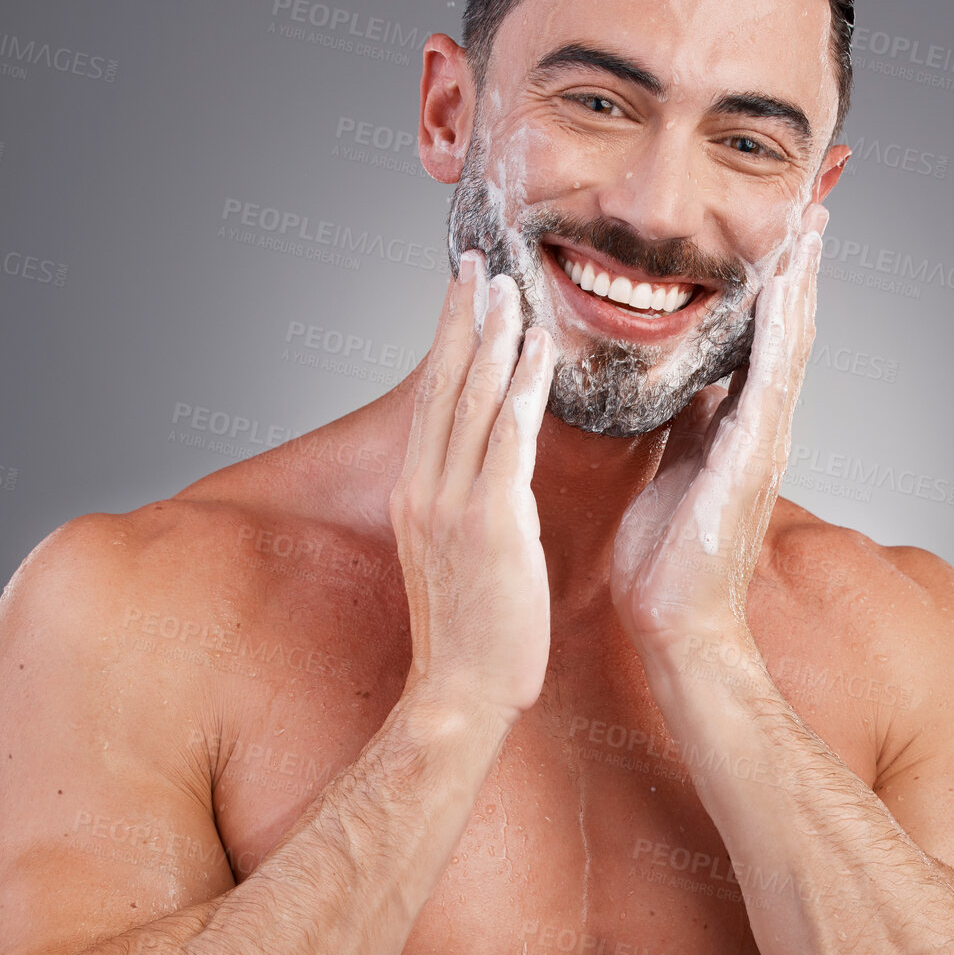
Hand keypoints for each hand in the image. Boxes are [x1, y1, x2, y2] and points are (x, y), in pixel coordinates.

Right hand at [390, 250, 555, 727]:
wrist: (460, 692)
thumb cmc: (473, 634)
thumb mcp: (461, 557)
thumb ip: (472, 505)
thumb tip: (498, 471)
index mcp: (418, 495)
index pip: (434, 402)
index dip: (449, 343)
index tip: (464, 295)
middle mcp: (424, 489)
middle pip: (442, 387)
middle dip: (462, 319)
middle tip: (478, 262)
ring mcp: (451, 504)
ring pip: (470, 402)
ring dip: (491, 337)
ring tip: (507, 284)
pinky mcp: (489, 523)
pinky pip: (505, 440)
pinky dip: (519, 388)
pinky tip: (535, 348)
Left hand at [610, 202, 826, 660]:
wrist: (676, 619)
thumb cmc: (667, 555)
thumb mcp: (672, 466)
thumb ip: (686, 421)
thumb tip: (684, 382)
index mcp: (737, 427)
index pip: (759, 341)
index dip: (771, 287)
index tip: (777, 234)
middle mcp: (761, 427)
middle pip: (786, 331)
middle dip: (798, 270)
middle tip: (812, 207)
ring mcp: (763, 441)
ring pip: (788, 345)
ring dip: (800, 284)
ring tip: (810, 227)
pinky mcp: (752, 456)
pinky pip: (770, 379)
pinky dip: (779, 329)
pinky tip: (783, 287)